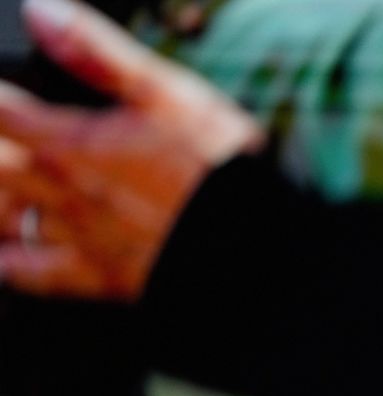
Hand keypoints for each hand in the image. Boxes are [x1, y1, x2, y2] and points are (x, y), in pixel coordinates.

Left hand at [0, 0, 261, 299]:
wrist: (250, 245)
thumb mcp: (168, 94)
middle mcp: (62, 190)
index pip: (1, 110)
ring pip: (1, 216)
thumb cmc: (217, 170)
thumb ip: (97, 52)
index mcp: (72, 141)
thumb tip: (42, 12)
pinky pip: (30, 274)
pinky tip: (1, 260)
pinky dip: (6, 265)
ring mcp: (76, 236)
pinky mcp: (96, 276)